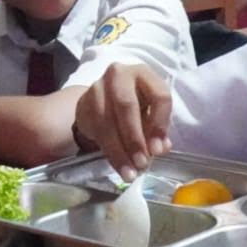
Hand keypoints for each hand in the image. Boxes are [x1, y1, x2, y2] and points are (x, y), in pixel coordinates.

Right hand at [73, 63, 172, 180]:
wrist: (102, 99)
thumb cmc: (135, 104)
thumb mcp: (150, 112)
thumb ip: (157, 129)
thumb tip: (162, 147)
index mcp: (144, 74)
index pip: (158, 95)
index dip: (160, 124)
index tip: (158, 150)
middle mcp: (120, 74)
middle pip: (127, 106)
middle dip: (135, 138)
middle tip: (142, 163)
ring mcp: (99, 87)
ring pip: (108, 122)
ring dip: (120, 151)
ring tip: (131, 172)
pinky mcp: (85, 103)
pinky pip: (96, 131)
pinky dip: (110, 153)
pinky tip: (119, 166)